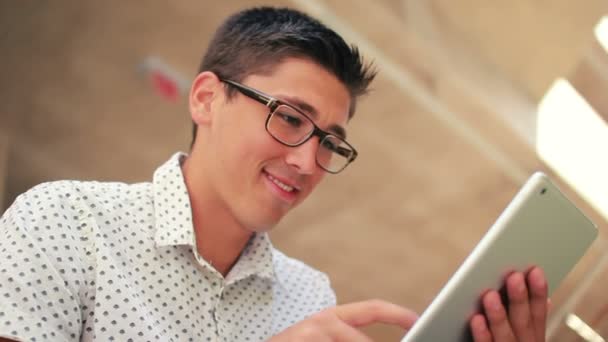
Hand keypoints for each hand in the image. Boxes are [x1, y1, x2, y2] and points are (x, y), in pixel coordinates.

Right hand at [269, 299, 417, 341]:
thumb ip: (347, 337)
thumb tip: (369, 340)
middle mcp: (322, 323)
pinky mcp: (303, 339)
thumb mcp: (319, 339)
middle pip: (364, 341)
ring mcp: (311, 333)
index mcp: (330, 318)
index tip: (418, 320)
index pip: (371, 308)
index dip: (398, 313)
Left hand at [470, 267, 548, 340]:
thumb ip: (531, 319)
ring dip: (499, 315)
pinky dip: (482, 334)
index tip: (536, 271)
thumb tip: (546, 299)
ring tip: (491, 295)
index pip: (538, 313)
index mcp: (533, 338)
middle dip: (519, 299)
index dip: (538, 293)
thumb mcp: (526, 336)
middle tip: (514, 277)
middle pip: (523, 322)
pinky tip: (476, 319)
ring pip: (505, 334)